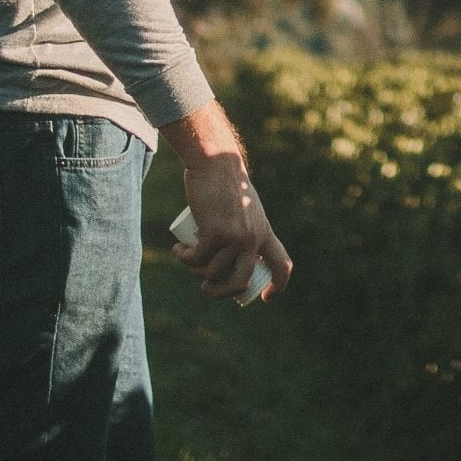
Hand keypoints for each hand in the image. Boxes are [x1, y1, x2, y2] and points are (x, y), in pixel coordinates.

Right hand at [165, 103, 293, 301]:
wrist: (216, 163)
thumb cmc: (227, 184)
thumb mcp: (245, 208)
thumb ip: (246, 227)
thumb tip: (230, 257)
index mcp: (265, 233)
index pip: (282, 266)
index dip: (277, 286)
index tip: (264, 297)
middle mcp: (254, 239)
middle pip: (241, 282)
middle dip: (222, 292)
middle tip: (207, 287)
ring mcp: (235, 237)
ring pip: (213, 272)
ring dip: (195, 271)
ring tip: (186, 257)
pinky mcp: (215, 233)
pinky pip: (196, 258)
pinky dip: (184, 257)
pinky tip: (179, 250)